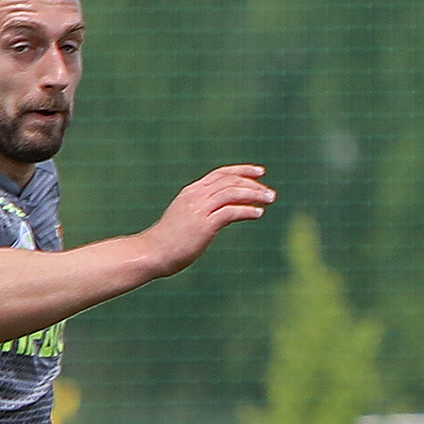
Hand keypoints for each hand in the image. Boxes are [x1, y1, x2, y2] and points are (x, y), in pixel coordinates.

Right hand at [141, 166, 277, 277]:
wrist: (152, 252)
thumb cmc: (170, 239)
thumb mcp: (187, 218)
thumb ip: (202, 211)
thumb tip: (220, 215)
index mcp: (192, 192)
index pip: (220, 174)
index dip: (242, 171)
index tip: (260, 172)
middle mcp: (195, 196)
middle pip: (229, 181)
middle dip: (253, 184)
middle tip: (271, 193)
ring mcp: (198, 209)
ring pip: (231, 193)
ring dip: (254, 194)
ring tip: (270, 199)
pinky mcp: (203, 225)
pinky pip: (230, 212)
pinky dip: (246, 210)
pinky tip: (258, 213)